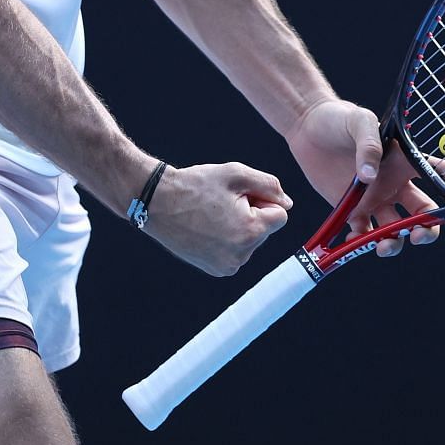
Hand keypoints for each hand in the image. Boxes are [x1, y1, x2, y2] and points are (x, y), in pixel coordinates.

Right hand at [142, 163, 291, 276]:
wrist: (158, 202)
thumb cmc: (196, 185)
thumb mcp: (236, 174)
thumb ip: (269, 185)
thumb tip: (287, 204)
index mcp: (251, 231)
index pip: (280, 216)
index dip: (262, 200)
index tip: (238, 195)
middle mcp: (242, 254)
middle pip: (264, 229)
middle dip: (251, 214)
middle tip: (221, 203)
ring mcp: (228, 265)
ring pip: (250, 241)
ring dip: (239, 227)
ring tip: (211, 214)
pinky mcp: (216, 269)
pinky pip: (236, 251)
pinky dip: (227, 239)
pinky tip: (207, 227)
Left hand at [284, 98, 440, 258]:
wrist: (307, 127)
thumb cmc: (338, 118)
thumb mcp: (359, 122)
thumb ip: (368, 146)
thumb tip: (369, 179)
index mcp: (403, 161)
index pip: (438, 172)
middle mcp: (394, 184)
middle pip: (422, 213)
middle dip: (427, 229)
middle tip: (419, 234)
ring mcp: (374, 199)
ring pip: (395, 230)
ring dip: (395, 242)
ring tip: (384, 244)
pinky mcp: (351, 209)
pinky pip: (363, 234)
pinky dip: (362, 243)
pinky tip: (355, 239)